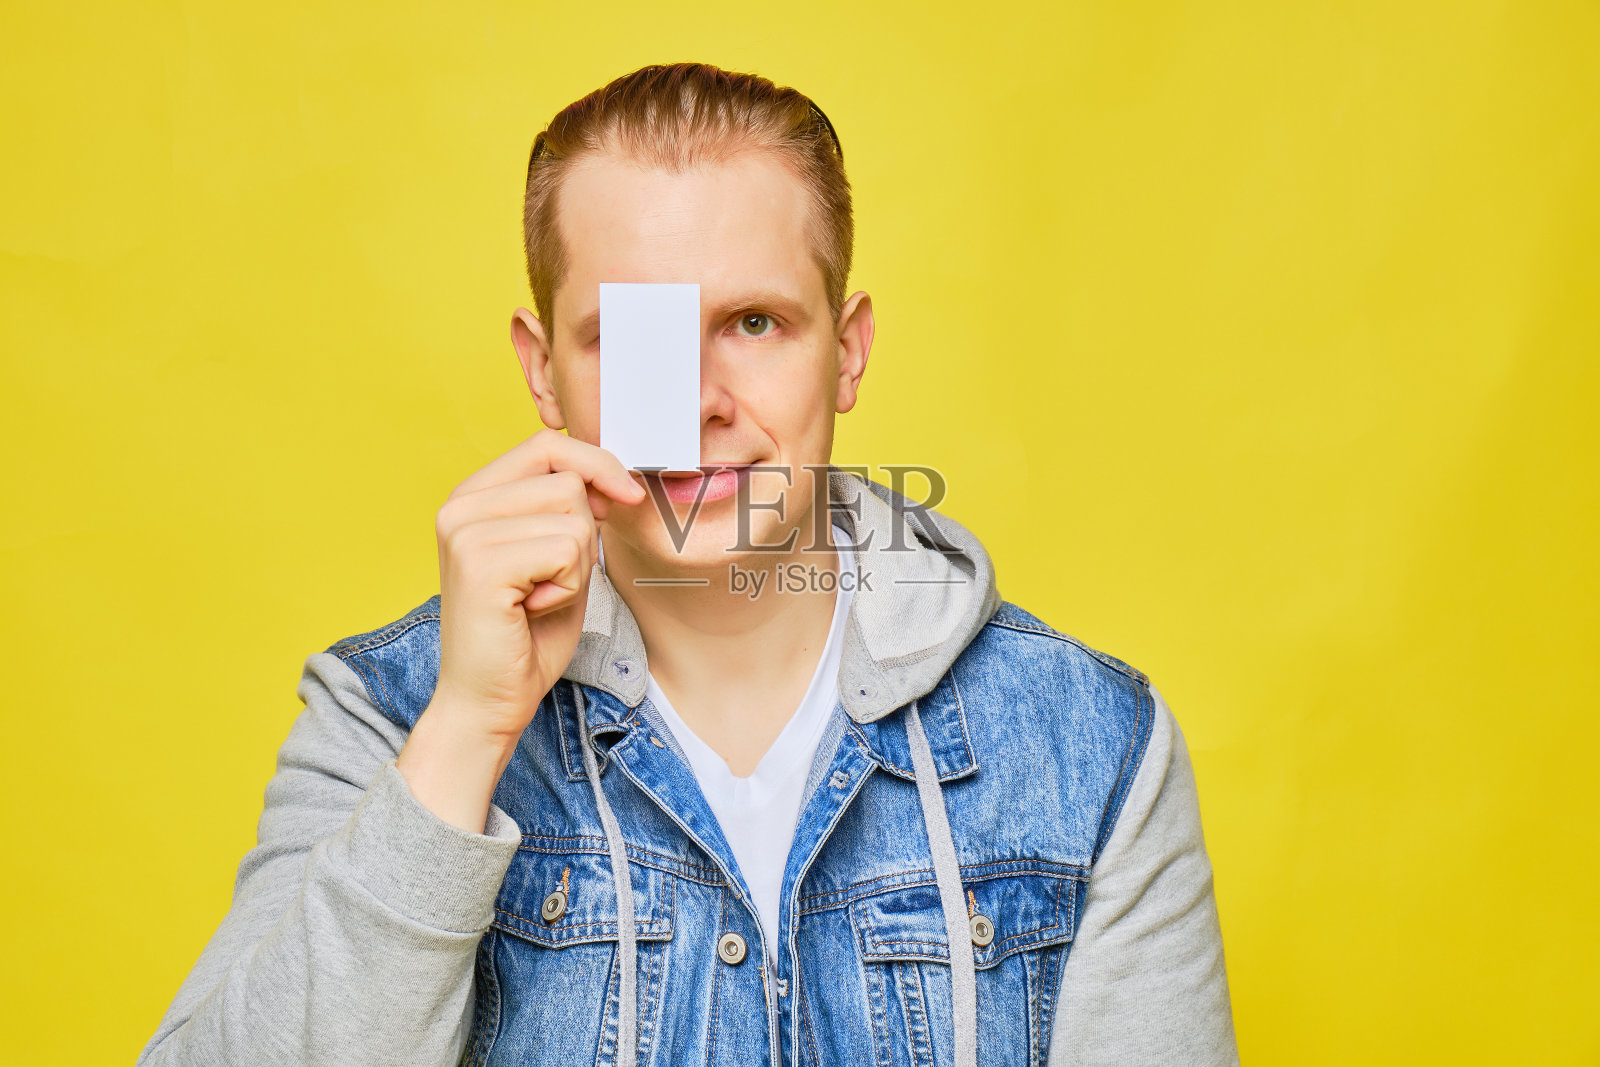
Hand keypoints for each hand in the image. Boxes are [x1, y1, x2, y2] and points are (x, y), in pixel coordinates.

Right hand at [429, 428, 644, 740]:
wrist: (490, 699)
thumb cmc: (527, 632)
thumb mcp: (557, 556)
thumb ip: (572, 510)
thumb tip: (614, 475)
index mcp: (472, 495)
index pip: (547, 444)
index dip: (596, 464)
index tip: (626, 495)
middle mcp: (459, 505)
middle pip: (568, 480)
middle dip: (585, 534)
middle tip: (552, 579)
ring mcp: (464, 532)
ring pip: (573, 517)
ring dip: (577, 566)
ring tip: (539, 596)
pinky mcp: (480, 564)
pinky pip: (567, 551)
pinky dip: (569, 587)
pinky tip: (533, 610)